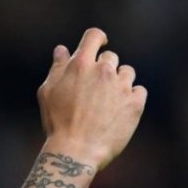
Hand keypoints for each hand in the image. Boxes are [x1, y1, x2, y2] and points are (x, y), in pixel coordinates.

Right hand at [37, 28, 146, 171]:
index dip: (98, 38)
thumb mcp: (48, 92)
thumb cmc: (57, 122)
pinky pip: (139, 90)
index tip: (100, 44)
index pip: (94, 36)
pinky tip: (120, 110)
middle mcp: (103, 70)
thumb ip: (57, 68)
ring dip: (119, 81)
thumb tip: (62, 49)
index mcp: (80, 64)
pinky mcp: (135, 103)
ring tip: (108, 102)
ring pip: (127, 72)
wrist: (76, 151)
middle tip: (95, 89)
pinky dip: (132, 97)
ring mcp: (121, 86)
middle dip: (104, 68)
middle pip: (110, 57)